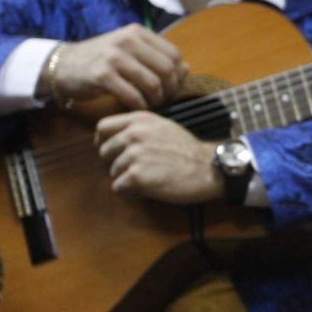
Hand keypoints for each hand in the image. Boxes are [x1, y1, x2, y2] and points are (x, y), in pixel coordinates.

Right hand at [54, 26, 189, 110]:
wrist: (63, 65)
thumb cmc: (101, 60)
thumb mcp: (130, 52)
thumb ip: (157, 58)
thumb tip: (187, 68)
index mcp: (138, 33)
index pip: (174, 55)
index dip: (178, 75)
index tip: (171, 88)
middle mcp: (128, 41)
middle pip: (167, 70)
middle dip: (169, 90)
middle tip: (162, 100)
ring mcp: (114, 57)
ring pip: (152, 84)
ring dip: (155, 101)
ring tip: (149, 105)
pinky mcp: (102, 76)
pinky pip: (133, 96)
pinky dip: (139, 106)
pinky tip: (135, 108)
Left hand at [95, 112, 220, 203]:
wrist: (208, 168)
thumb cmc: (188, 151)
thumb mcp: (164, 126)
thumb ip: (139, 127)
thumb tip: (116, 137)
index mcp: (140, 120)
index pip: (103, 127)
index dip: (103, 140)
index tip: (112, 150)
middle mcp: (134, 134)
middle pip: (104, 152)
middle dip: (115, 163)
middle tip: (136, 169)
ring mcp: (134, 155)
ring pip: (112, 172)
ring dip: (126, 178)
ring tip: (149, 177)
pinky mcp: (136, 176)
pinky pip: (118, 187)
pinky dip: (131, 191)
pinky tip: (149, 187)